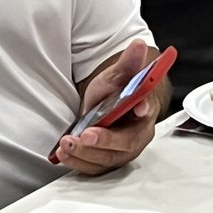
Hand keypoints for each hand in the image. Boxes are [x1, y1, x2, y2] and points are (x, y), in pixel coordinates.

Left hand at [55, 40, 160, 174]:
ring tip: (67, 143)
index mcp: (145, 111)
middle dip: (104, 141)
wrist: (104, 108)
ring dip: (86, 154)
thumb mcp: (117, 76)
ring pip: (107, 159)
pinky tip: (65, 154)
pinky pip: (95, 168)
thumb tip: (139, 44)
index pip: (147, 113)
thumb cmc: (116, 93)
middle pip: (126, 144)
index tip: (137, 108)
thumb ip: (127, 63)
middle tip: (86, 135)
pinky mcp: (107, 162)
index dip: (142, 111)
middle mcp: (137, 135)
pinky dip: (78, 163)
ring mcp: (122, 152)